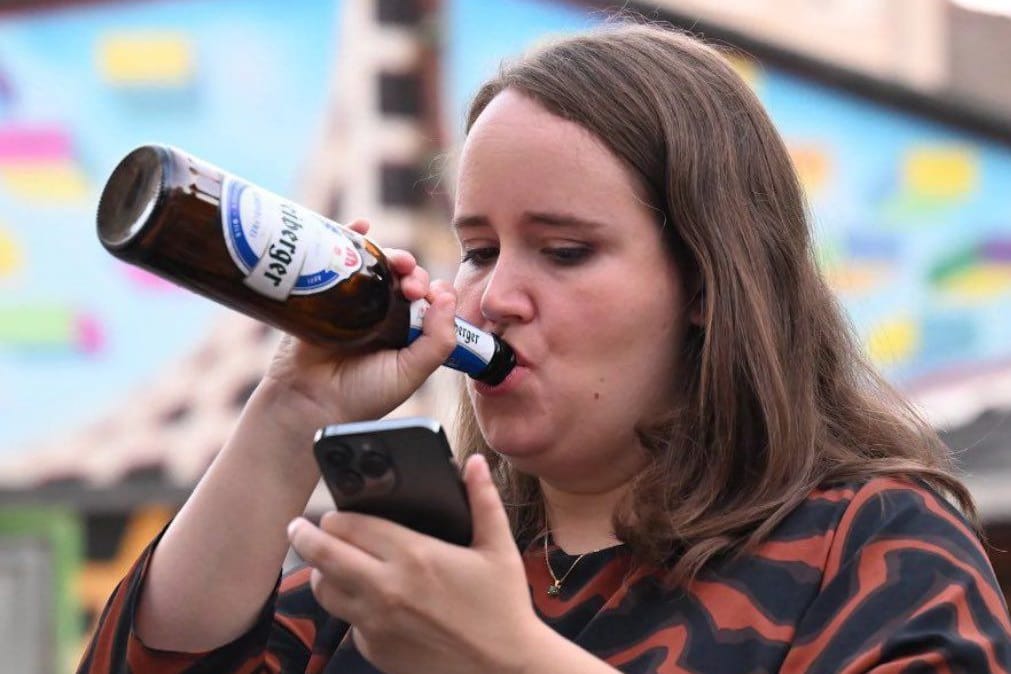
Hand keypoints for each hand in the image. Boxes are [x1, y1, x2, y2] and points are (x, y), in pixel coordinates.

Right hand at [261, 219, 457, 425]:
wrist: (308, 404)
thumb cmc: (361, 396)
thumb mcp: (411, 373)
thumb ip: (438, 341)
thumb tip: (447, 296)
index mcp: (406, 332)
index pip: (427, 299)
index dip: (434, 291)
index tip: (433, 296)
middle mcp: (381, 314)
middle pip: (403, 277)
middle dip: (414, 273)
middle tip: (411, 286)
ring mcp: (352, 302)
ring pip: (376, 264)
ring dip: (391, 254)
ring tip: (396, 262)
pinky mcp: (323, 292)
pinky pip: (338, 257)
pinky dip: (352, 236)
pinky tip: (361, 226)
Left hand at [287, 454, 543, 673]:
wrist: (504, 670)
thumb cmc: (503, 608)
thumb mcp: (498, 549)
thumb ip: (483, 500)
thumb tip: (474, 464)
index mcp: (413, 555)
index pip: (350, 525)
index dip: (336, 515)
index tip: (333, 512)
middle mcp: (386, 588)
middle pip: (322, 554)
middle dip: (305, 536)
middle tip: (299, 528)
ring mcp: (376, 623)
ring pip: (324, 591)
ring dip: (321, 574)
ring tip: (328, 565)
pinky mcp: (376, 650)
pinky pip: (347, 623)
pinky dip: (349, 609)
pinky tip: (365, 601)